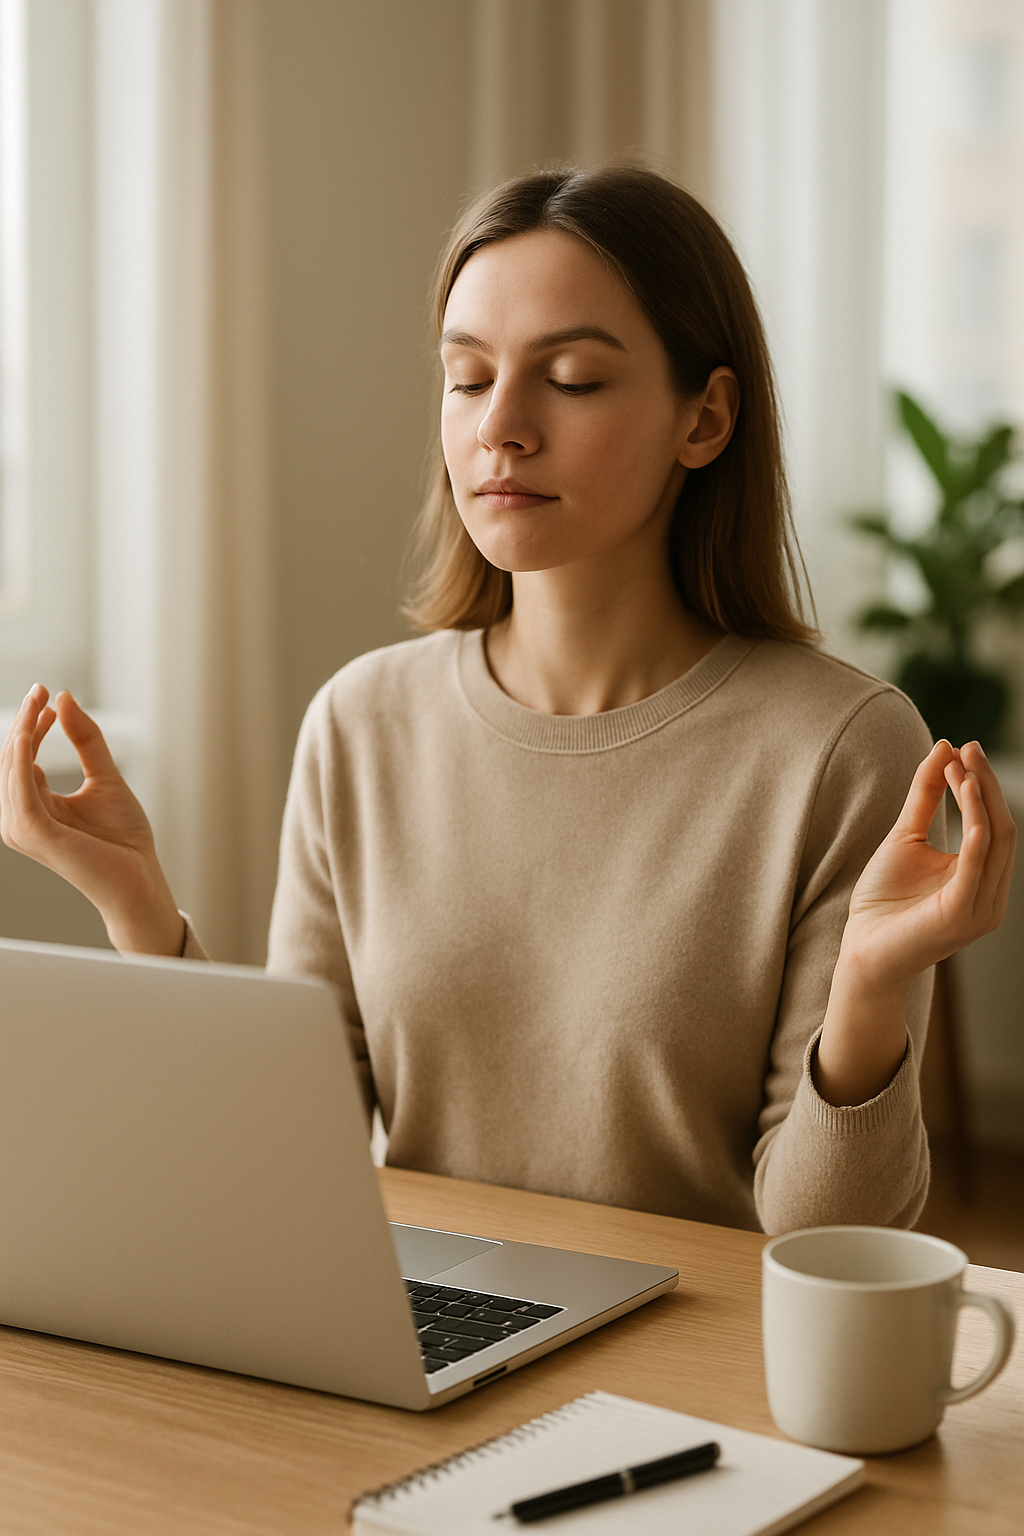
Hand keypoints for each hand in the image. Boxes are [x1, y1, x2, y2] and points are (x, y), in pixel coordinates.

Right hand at [0, 685, 184, 954]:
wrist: (140, 881)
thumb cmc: (124, 840)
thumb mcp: (106, 778)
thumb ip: (86, 741)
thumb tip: (64, 698)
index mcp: (35, 806)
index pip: (22, 757)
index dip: (31, 723)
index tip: (47, 693)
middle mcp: (21, 818)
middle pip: (12, 759)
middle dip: (22, 721)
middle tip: (40, 689)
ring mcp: (24, 828)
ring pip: (11, 769)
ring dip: (20, 732)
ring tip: (37, 702)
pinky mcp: (34, 834)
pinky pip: (19, 790)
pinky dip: (21, 759)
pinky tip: (28, 733)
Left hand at [843, 738, 1015, 984]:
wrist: (861, 950)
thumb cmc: (883, 900)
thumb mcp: (905, 837)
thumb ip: (926, 797)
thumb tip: (945, 748)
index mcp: (982, 876)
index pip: (994, 822)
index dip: (983, 783)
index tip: (963, 748)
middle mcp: (990, 894)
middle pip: (999, 829)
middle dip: (985, 786)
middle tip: (968, 748)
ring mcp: (979, 908)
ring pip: (991, 845)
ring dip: (978, 803)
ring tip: (963, 769)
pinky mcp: (959, 917)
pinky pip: (974, 873)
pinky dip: (976, 842)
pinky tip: (971, 812)